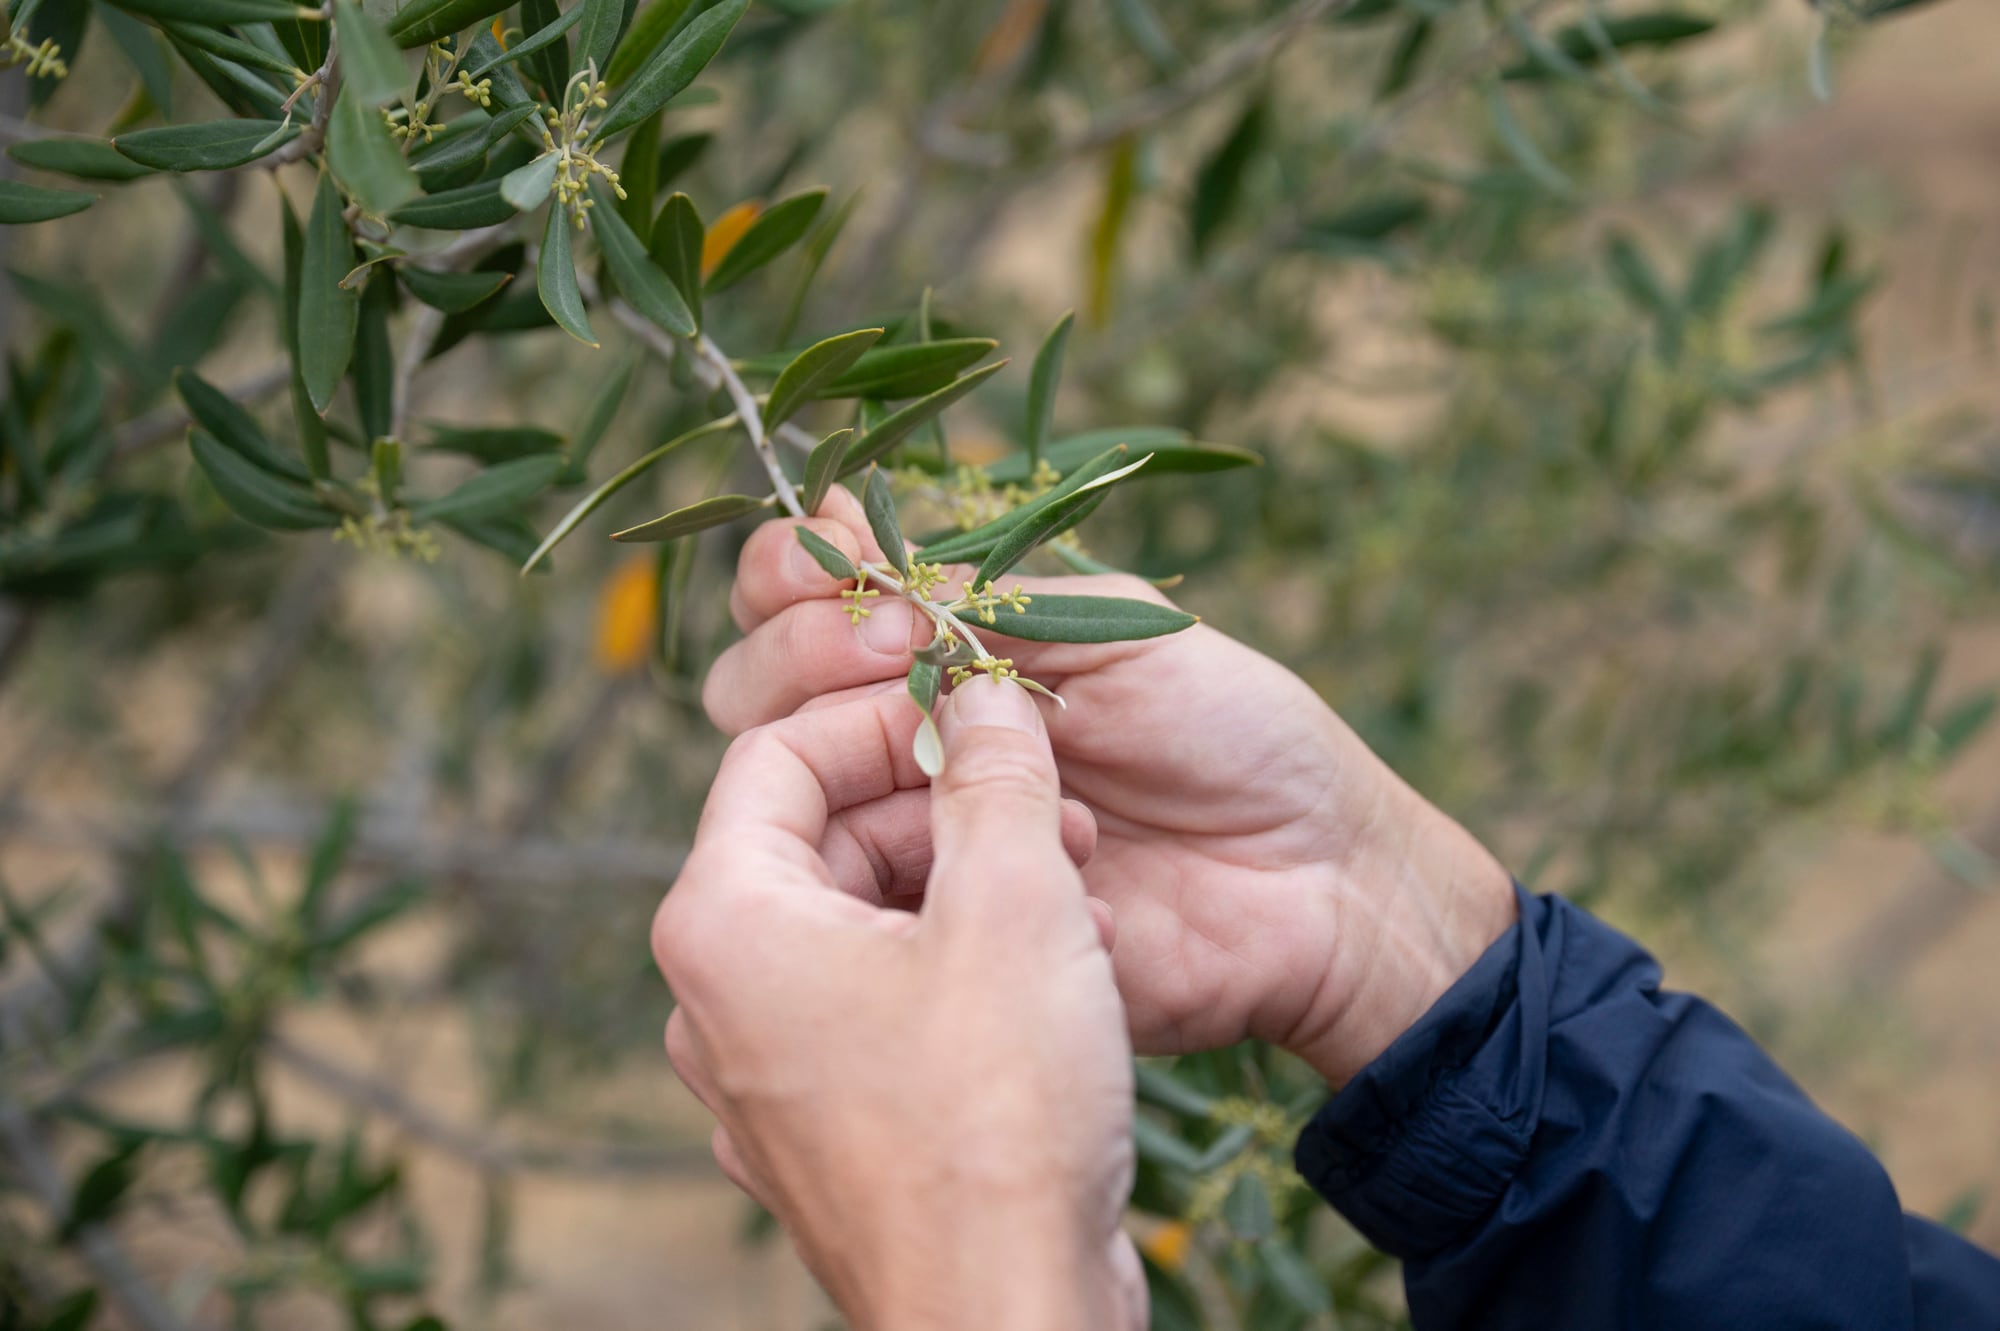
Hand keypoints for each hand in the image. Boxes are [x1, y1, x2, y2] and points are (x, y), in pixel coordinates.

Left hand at [653, 681, 1144, 1330]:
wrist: (1011, 1320)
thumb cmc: (997, 1114)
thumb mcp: (1013, 903)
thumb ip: (994, 773)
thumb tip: (982, 689)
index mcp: (724, 922)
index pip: (775, 755)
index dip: (883, 715)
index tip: (978, 712)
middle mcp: (719, 998)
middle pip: (823, 839)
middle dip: (946, 806)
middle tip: (1053, 803)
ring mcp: (769, 1075)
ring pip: (865, 924)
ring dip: (972, 884)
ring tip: (1081, 885)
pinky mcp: (831, 1131)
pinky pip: (884, 1006)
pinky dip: (965, 967)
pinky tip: (1068, 972)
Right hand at [703, 491, 1517, 1084]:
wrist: (1316, 880)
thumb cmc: (1232, 732)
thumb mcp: (1108, 624)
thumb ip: (978, 598)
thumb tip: (837, 531)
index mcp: (942, 652)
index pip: (801, 600)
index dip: (792, 575)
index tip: (854, 571)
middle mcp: (901, 739)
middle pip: (754, 689)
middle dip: (798, 652)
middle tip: (894, 653)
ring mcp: (909, 837)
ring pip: (782, 792)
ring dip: (841, 743)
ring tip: (947, 745)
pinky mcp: (936, 930)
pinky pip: (853, 892)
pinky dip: (889, 846)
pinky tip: (967, 836)